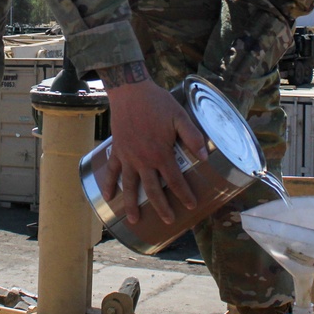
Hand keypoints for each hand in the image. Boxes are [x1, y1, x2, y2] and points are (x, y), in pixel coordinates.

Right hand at [99, 73, 207, 224]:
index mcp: (161, 153)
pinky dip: (109, 184)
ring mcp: (128, 157)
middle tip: (169, 221)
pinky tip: (108, 197)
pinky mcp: (117, 150)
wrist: (130, 91)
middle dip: (161, 207)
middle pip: (153, 190)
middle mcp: (143, 160)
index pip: (175, 180)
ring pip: (130, 186)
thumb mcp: (180, 116)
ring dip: (132, 205)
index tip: (191, 206)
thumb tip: (205, 156)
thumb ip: (192, 136)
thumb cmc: (157, 102)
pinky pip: (112, 171)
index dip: (184, 194)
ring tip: (134, 221)